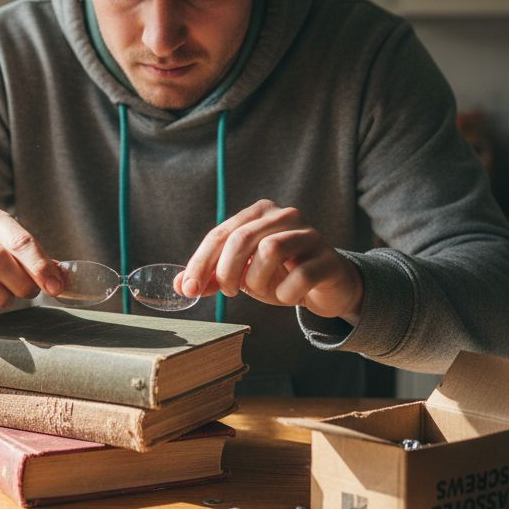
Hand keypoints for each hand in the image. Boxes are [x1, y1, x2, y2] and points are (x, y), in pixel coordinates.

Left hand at [177, 200, 363, 323]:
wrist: (327, 286)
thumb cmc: (280, 275)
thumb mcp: (242, 274)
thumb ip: (212, 278)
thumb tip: (180, 286)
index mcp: (259, 213)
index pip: (220, 234)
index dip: (200, 263)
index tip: (189, 288)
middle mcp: (284, 215)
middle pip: (242, 238)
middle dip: (227, 271)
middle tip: (229, 292)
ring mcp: (309, 234)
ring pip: (270, 250)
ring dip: (258, 280)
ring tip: (263, 290)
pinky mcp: (328, 258)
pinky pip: (299, 276)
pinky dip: (286, 293)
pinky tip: (288, 295)